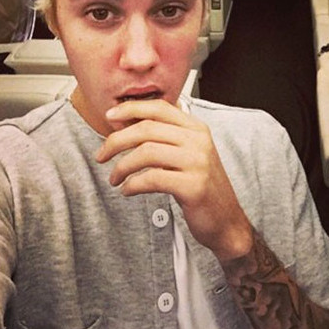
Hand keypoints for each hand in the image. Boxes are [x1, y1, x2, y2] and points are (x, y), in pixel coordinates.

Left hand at [96, 99, 252, 261]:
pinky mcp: (193, 186)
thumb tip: (124, 122)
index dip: (130, 109)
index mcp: (197, 128)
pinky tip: (127, 190)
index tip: (109, 116)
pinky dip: (133, 184)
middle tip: (101, 155)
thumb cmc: (201, 186)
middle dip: (117, 141)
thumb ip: (163, 137)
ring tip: (114, 178)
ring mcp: (198, 162)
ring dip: (122, 166)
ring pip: (146, 152)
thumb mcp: (187, 154)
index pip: (159, 107)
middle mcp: (199, 140)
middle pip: (147, 129)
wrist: (226, 220)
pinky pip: (152, 178)